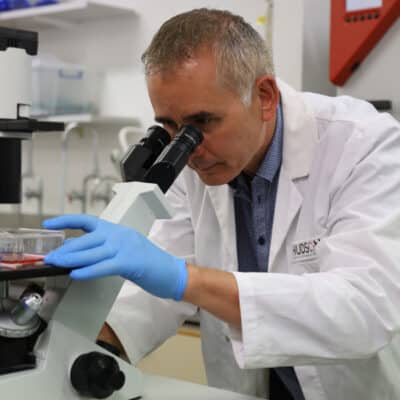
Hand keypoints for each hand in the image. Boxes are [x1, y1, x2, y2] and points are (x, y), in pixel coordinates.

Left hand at [42, 214, 187, 300]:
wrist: (173, 272)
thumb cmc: (148, 263)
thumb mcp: (123, 251)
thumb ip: (102, 249)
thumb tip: (76, 250)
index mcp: (118, 230)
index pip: (88, 221)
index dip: (67, 220)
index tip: (49, 224)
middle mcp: (120, 235)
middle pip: (87, 238)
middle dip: (66, 248)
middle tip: (50, 256)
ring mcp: (126, 247)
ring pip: (93, 252)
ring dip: (72, 258)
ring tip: (56, 263)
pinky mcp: (131, 262)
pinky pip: (105, 266)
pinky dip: (89, 270)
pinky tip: (76, 274)